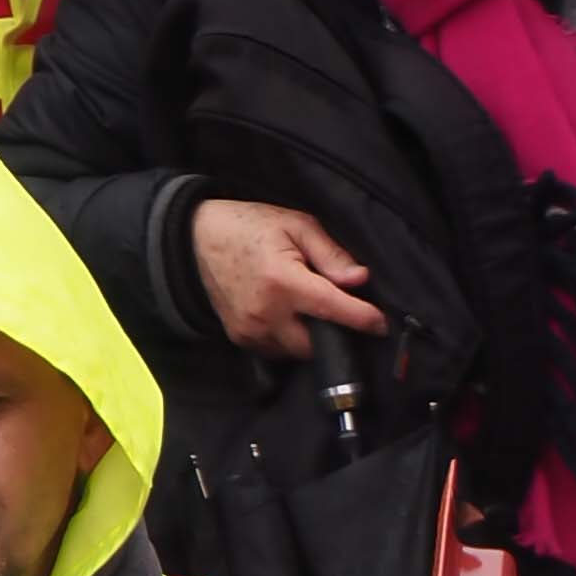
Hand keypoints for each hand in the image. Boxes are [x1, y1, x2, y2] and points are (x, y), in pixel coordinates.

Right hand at [189, 197, 386, 360]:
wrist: (195, 238)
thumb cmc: (249, 226)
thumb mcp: (295, 225)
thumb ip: (330, 253)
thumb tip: (359, 279)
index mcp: (283, 280)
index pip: (333, 308)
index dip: (362, 319)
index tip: (380, 325)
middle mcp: (265, 312)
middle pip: (316, 344)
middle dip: (332, 334)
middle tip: (339, 313)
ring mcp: (249, 329)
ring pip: (295, 351)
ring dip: (309, 337)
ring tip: (307, 310)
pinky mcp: (238, 337)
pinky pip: (275, 350)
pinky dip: (288, 339)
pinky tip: (287, 316)